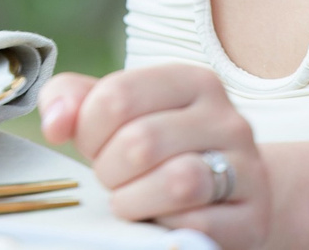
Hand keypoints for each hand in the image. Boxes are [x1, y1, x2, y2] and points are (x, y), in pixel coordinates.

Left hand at [39, 63, 270, 247]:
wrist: (228, 195)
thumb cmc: (158, 149)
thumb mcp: (117, 114)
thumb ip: (74, 101)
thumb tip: (55, 123)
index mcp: (191, 81)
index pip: (117, 96)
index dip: (88, 132)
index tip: (93, 148)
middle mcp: (225, 118)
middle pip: (141, 142)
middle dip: (109, 171)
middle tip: (112, 181)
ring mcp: (247, 168)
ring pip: (177, 182)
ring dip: (134, 201)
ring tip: (131, 202)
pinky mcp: (253, 216)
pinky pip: (199, 224)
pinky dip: (165, 228)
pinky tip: (161, 222)